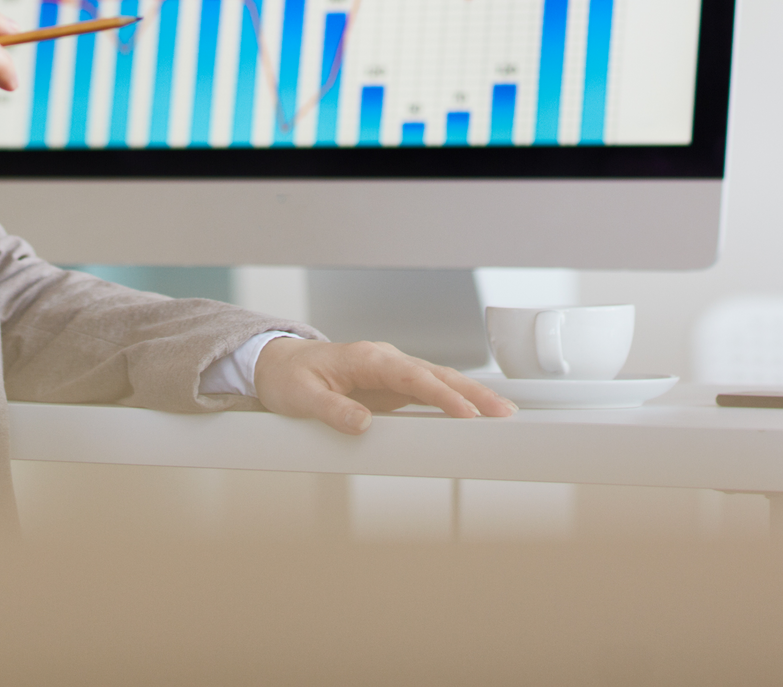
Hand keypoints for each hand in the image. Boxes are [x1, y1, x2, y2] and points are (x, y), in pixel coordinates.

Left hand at [253, 337, 516, 433]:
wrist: (278, 364)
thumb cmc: (289, 377)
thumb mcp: (301, 397)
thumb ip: (331, 410)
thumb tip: (361, 423)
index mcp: (365, 358)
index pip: (412, 375)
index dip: (441, 394)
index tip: (465, 412)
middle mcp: (384, 360)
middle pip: (436, 374)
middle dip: (472, 392)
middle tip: (504, 412)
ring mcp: (391, 372)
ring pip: (439, 380)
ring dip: (471, 395)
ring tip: (502, 413)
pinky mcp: (393, 386)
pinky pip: (429, 391)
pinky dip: (454, 399)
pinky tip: (475, 412)